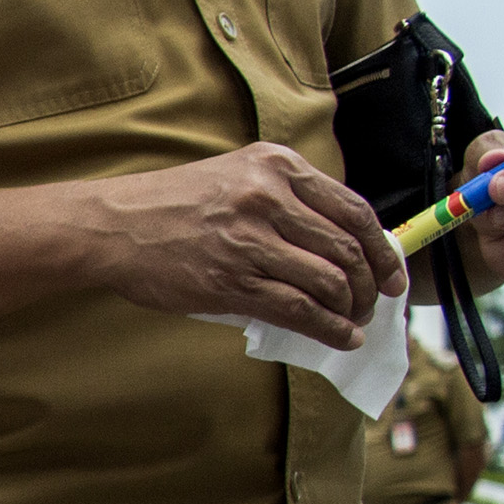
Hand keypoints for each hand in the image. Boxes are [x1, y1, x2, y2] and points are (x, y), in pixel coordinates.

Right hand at [69, 143, 396, 349]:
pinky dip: (329, 328)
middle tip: (371, 304)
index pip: (354, 210)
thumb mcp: (235, 178)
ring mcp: (250, 241)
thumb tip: (336, 247)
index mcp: (276, 166)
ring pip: (329, 281)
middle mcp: (268, 198)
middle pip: (347, 249)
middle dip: (370, 285)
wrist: (110, 225)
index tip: (392, 272)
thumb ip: (285, 200)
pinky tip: (340, 337)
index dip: (383, 248)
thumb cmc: (170, 206)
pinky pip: (298, 309)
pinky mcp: (231, 281)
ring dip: (351, 309)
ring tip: (352, 322)